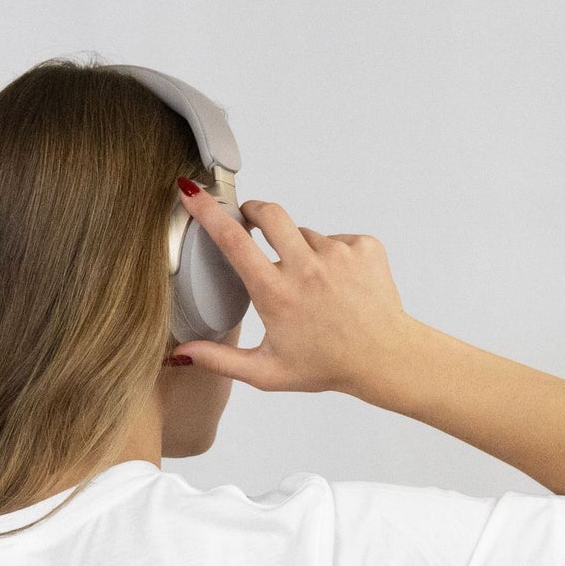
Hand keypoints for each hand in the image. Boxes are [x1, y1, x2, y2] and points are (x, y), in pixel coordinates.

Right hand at [168, 181, 421, 403]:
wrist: (384, 358)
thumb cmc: (326, 366)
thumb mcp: (266, 372)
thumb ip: (219, 360)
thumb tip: (180, 354)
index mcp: (276, 293)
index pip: (233, 240)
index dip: (209, 212)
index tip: (194, 193)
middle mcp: (306, 267)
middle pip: (270, 213)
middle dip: (255, 211)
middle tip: (251, 221)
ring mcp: (338, 253)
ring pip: (306, 234)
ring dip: (300, 250)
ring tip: (312, 288)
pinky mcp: (363, 246)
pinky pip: (337, 239)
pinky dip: (333, 256)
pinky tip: (339, 286)